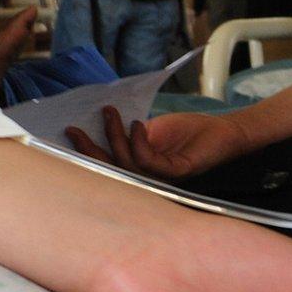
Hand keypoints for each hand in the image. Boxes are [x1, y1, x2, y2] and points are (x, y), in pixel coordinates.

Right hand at [64, 107, 250, 179]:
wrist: (222, 132)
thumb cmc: (189, 132)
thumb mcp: (152, 130)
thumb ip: (130, 135)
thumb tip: (103, 125)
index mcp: (140, 169)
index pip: (108, 164)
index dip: (86, 151)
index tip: (69, 130)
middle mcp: (149, 178)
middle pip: (111, 170)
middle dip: (88, 150)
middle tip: (72, 129)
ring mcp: (162, 177)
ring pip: (127, 164)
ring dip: (114, 136)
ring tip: (111, 113)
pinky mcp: (177, 172)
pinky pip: (149, 161)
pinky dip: (139, 142)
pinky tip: (138, 124)